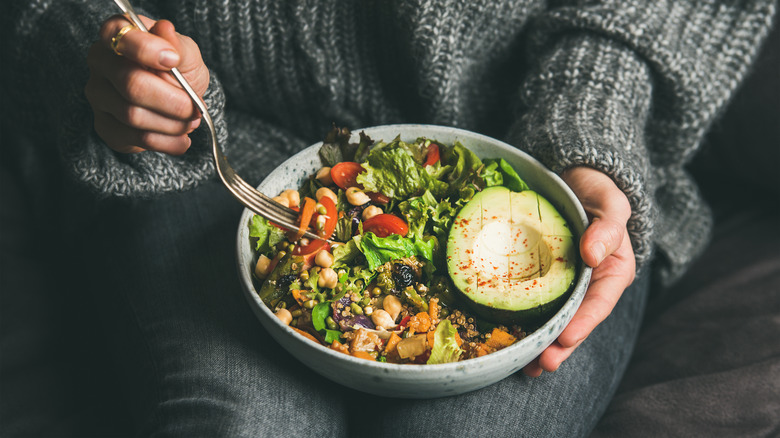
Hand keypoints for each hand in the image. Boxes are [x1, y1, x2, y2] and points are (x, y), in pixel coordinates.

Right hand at [85, 14, 208, 154]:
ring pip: (133, 115)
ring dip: (172, 124)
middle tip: (195, 108)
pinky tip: (182, 140)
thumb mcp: (186, 54)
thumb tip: (165, 30)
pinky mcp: (104, 125)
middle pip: (131, 84)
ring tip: (191, 122)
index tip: (174, 61)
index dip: (147, 51)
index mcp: (117, 34)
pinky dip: (166, 142)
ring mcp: (98, 95)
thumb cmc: (178, 70)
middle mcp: (100, 62)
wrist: (177, 102)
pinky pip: (135, 138)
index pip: (121, 38)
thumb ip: (178, 46)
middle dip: (172, 101)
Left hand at [523, 167, 635, 376]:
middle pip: (576, 321)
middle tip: (541, 364)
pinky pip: (532, 303)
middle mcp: (589, 285)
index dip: (583, 324)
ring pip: (554, 320)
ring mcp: (564, 284)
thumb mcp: (610, 202)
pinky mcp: (541, 279)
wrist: (574, 180)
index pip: (599, 303)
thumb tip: (593, 253)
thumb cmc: (596, 192)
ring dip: (540, 344)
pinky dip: (522, 323)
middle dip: (559, 346)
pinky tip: (507, 340)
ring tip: (525, 366)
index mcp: (611, 272)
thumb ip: (608, 227)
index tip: (566, 338)